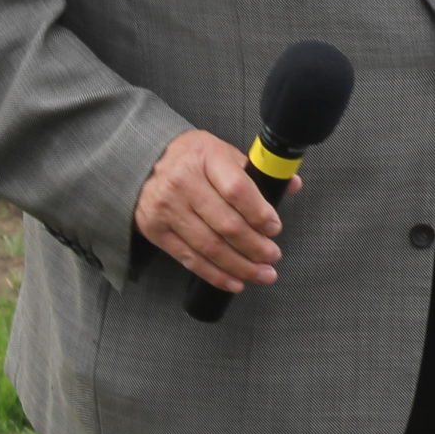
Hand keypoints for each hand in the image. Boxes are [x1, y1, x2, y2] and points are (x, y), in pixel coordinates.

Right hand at [134, 128, 297, 293]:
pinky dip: (216, 275)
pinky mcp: (157, 231)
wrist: (143, 162)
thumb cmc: (192, 158)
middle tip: (273, 256)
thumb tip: (291, 184)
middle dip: (255, 246)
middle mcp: (183, 183)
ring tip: (262, 273)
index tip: (274, 227)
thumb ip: (255, 171)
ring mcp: (168, 209)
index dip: (259, 212)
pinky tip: (235, 281)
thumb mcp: (222, 152)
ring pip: (210, 246)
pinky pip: (190, 259)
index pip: (237, 189)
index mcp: (205, 158)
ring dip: (241, 266)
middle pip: (226, 224)